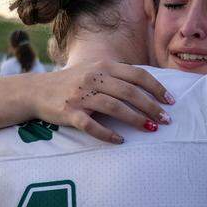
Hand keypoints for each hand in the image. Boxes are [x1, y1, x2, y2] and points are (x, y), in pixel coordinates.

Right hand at [34, 61, 174, 144]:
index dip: (156, 88)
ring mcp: (81, 96)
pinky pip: (91, 125)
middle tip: (166, 120)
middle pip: (129, 92)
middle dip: (151, 106)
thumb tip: (149, 88)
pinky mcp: (69, 112)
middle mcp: (93, 78)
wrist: (35, 90)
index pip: (137, 75)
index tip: (170, 101)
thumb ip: (118, 76)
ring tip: (151, 129)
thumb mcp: (94, 71)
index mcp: (103, 66)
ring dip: (135, 119)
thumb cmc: (72, 82)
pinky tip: (120, 140)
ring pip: (114, 107)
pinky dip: (107, 133)